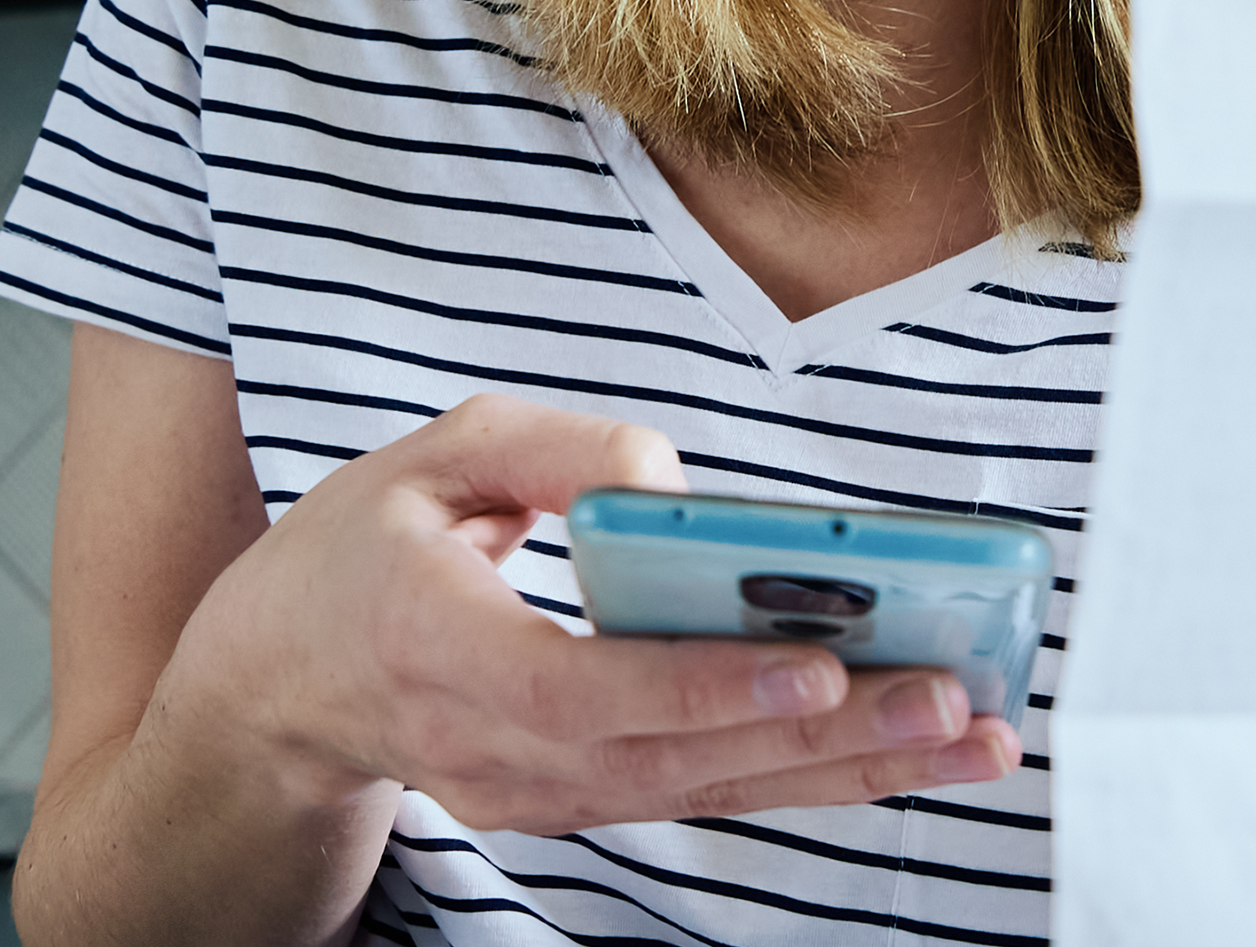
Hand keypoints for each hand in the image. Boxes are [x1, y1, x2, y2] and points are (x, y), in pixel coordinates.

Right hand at [156, 393, 1020, 834]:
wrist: (281, 683)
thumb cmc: (363, 551)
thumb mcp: (432, 455)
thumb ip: (552, 451)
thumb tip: (670, 483)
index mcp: (439, 648)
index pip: (582, 692)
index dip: (702, 688)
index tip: (814, 669)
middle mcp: (493, 749)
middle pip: (678, 758)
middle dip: (827, 739)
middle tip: (955, 705)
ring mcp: (538, 794)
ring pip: (710, 793)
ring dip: (852, 771)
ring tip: (974, 738)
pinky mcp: (580, 804)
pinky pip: (705, 796)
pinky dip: (811, 777)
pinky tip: (909, 752)